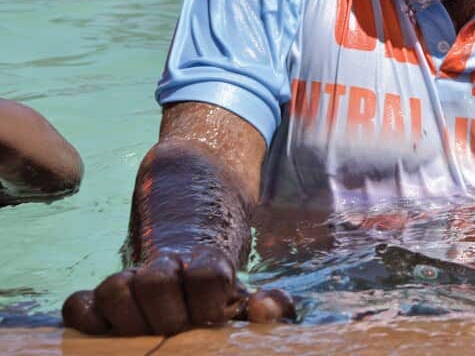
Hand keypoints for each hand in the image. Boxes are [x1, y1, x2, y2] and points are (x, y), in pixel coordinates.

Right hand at [62, 246, 294, 335]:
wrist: (191, 261)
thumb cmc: (224, 295)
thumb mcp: (253, 298)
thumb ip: (274, 305)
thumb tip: (262, 312)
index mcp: (207, 264)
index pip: (206, 275)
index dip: (210, 302)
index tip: (214, 321)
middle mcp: (165, 267)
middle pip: (157, 281)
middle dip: (169, 316)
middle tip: (179, 332)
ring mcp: (129, 280)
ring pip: (115, 288)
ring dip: (130, 320)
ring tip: (148, 336)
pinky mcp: (98, 298)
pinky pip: (78, 306)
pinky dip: (88, 321)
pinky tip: (109, 335)